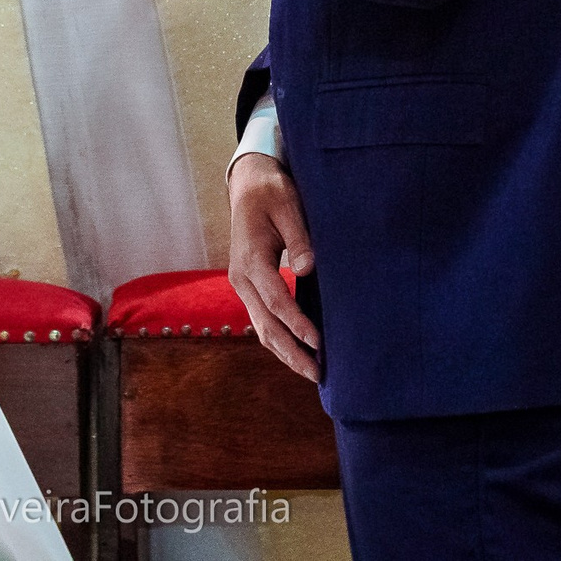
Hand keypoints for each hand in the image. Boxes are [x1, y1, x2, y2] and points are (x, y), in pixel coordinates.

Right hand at [228, 153, 319, 381]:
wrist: (248, 186)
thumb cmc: (272, 193)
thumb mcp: (288, 206)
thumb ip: (299, 238)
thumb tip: (308, 269)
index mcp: (250, 259)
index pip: (276, 300)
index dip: (298, 324)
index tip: (320, 343)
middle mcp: (241, 277)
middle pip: (265, 325)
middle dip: (292, 352)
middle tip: (318, 374)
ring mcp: (242, 285)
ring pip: (261, 328)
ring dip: (285, 352)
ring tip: (311, 371)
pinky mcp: (249, 286)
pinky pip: (262, 320)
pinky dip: (279, 339)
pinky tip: (297, 351)